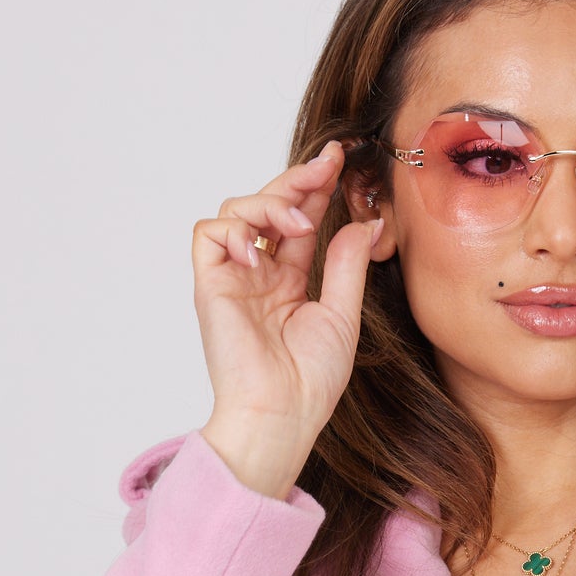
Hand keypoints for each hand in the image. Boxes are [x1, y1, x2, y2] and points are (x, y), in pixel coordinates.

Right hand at [190, 139, 382, 497]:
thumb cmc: (310, 381)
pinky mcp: (210, 284)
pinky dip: (235, 229)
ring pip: (236, 209)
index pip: (298, 220)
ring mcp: (232, 278)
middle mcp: (258, 275)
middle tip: (327, 165)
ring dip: (270, 204)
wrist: (282, 414)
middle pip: (268, 205)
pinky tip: (261, 249)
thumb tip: (366, 221)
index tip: (340, 161)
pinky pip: (209, 233)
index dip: (315, 188)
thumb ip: (347, 264)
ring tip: (299, 225)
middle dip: (296, 179)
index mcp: (288, 282)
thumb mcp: (343, 314)